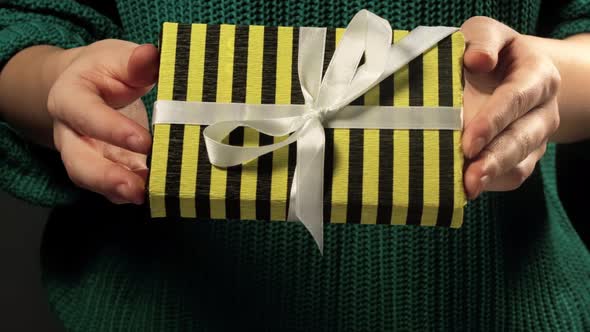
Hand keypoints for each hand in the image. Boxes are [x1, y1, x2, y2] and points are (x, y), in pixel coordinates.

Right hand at [47, 40, 158, 204]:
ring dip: (118, 192)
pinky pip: (111, 188)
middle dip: (105, 177)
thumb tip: (152, 55)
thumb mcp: (118, 57)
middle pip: (77, 161)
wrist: (91, 84)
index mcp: (70, 98)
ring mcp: (86, 155)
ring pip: (91, 180)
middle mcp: (70, 133)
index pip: (86, 115)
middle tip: (136, 188)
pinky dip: (131, 193)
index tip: (144, 141)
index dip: (112, 130)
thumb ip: (136, 61)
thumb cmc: (107, 70)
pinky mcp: (104, 169)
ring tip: (147, 196)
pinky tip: (155, 193)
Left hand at [460, 17, 560, 198]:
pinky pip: (513, 177)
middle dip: (495, 158)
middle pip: (523, 138)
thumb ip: (482, 40)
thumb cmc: (486, 53)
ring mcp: (534, 138)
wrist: (502, 74)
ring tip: (467, 188)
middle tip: (469, 177)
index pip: (518, 98)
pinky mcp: (522, 158)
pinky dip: (491, 185)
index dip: (494, 121)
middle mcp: (543, 111)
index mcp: (538, 76)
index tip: (469, 141)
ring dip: (493, 177)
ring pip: (520, 163)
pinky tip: (465, 191)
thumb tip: (479, 60)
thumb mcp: (484, 34)